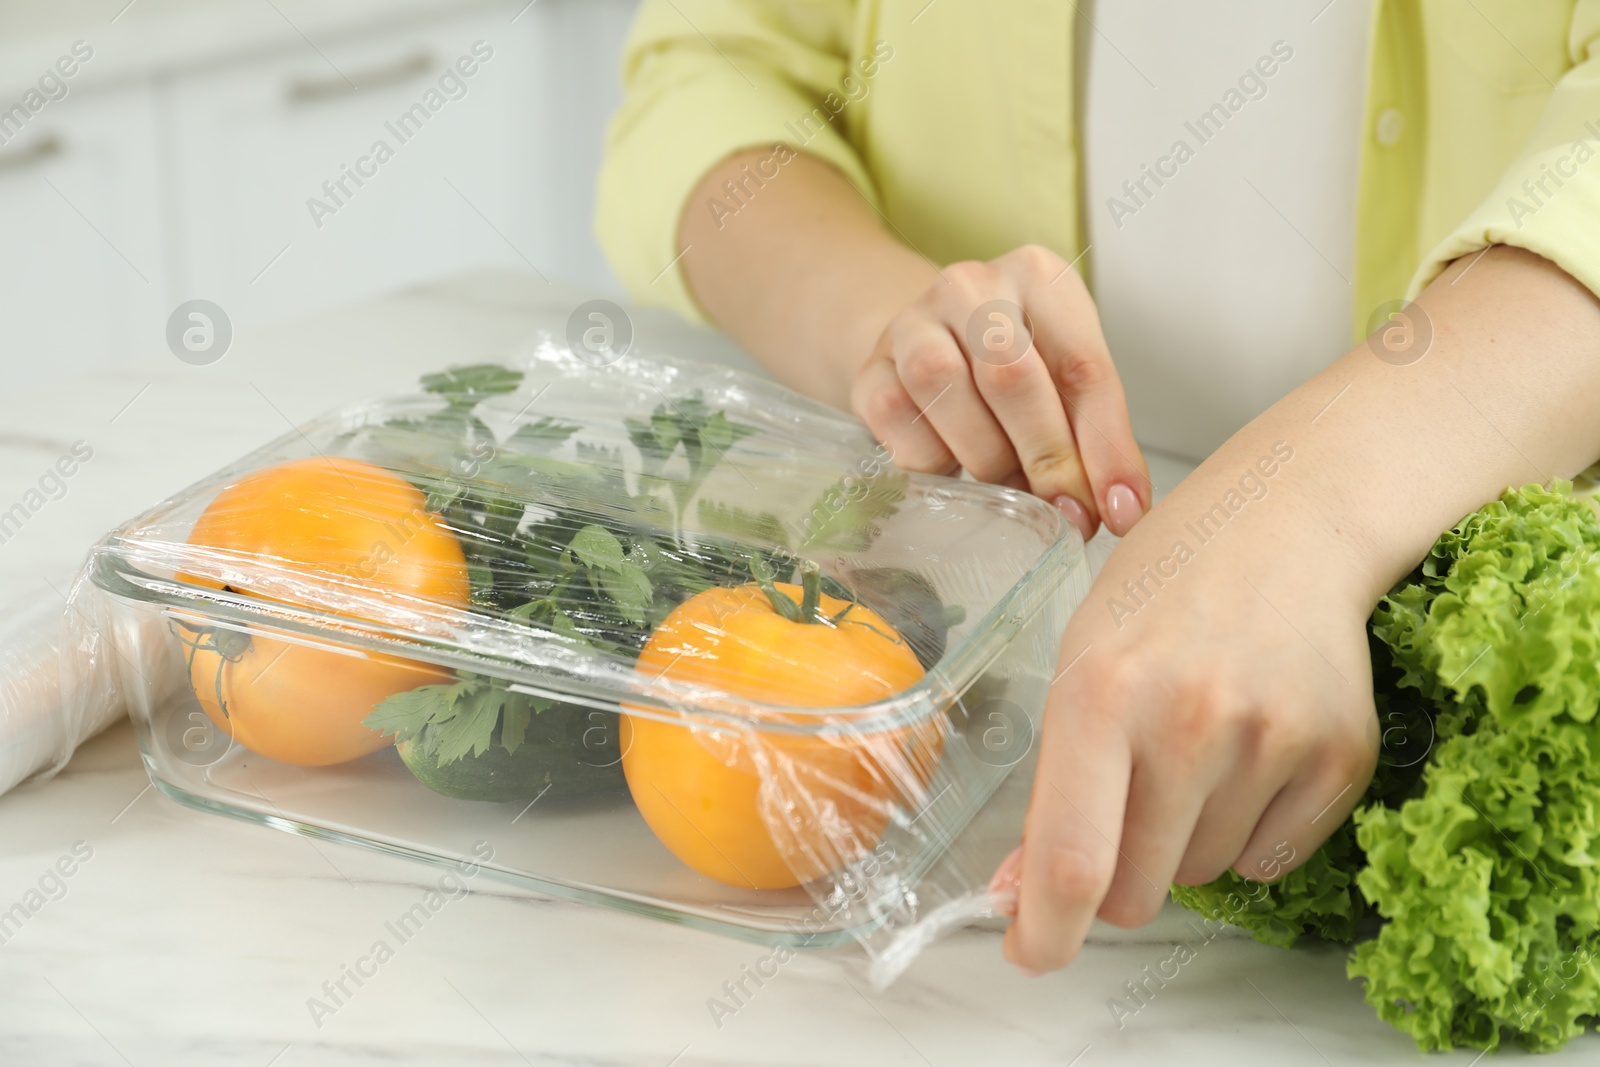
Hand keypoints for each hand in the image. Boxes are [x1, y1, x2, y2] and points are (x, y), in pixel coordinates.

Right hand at [850, 245, 1149, 538]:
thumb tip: (1121, 511)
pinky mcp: (869, 368)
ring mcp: (911, 322)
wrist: (925, 346)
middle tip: (1066, 514)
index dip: (1105, 448)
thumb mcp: (1065, 383)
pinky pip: (897, 420)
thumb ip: (1095, 436)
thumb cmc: (1012, 367)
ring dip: (985, 457)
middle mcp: (971, 286)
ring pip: (943, 387)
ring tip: (1007, 485)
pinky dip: (931, 459)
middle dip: (1046, 457)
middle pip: (1011, 375)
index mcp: (1038, 277)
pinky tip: (952, 468)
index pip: (1082, 367)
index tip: (1119, 512)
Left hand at [996, 445, 1379, 971]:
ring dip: (1185, 839)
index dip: (1046, 930)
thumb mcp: (1081, 660)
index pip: (1072, 858)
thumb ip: (1053, 784)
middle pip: (1139, 890)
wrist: (1290, 526)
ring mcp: (1272, 742)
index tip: (1034, 953)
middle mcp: (1189, 722)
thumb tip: (1019, 895)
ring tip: (1195, 741)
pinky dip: (1248, 826)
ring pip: (1202, 875)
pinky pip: (1271, 857)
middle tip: (1127, 798)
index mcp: (1101, 693)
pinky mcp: (1340, 759)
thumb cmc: (1166, 585)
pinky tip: (1247, 747)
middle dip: (1119, 872)